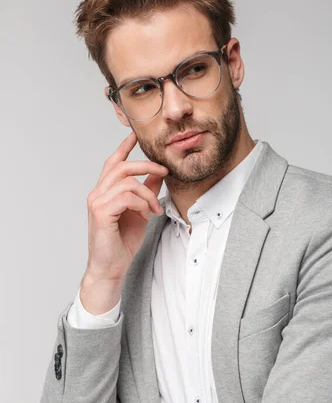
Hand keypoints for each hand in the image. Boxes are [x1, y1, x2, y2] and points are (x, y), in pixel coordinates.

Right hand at [85, 130, 168, 281]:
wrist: (111, 267)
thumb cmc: (122, 242)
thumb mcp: (141, 212)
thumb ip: (146, 192)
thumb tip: (158, 174)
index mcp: (105, 192)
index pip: (113, 163)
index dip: (124, 147)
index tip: (135, 135)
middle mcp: (97, 193)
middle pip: (122, 166)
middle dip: (146, 165)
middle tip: (164, 170)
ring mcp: (97, 202)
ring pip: (127, 182)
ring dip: (148, 194)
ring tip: (155, 209)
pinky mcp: (101, 213)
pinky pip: (127, 197)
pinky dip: (142, 204)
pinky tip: (147, 215)